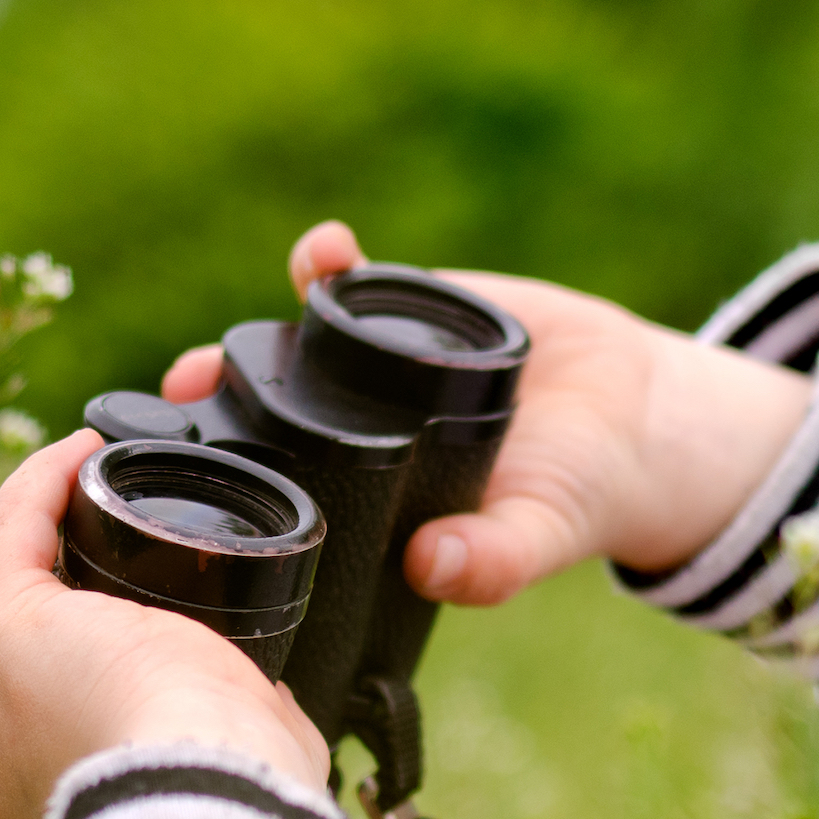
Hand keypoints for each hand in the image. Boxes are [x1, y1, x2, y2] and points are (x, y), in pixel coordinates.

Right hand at [0, 430, 328, 818]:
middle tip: (62, 581)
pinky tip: (79, 455)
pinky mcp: (10, 629)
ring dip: (8, 546)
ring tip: (62, 507)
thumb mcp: (209, 814)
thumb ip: (216, 769)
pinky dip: (40, 487)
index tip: (38, 693)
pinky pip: (11, 530)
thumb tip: (272, 717)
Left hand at [162, 222, 812, 605]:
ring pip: (290, 353)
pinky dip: (329, 264)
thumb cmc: (578, 493)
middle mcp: (355, 438)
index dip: (227, 489)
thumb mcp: (542, 531)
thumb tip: (435, 569)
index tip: (187, 478)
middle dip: (213, 408)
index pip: (280, 497)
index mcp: (368, 502)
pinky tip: (325, 250)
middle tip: (183, 394)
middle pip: (259, 420)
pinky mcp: (408, 313)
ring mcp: (372, 374)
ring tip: (224, 341)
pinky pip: (352, 285)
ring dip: (250, 342)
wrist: (634, 415)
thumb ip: (497, 559)